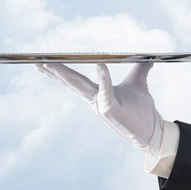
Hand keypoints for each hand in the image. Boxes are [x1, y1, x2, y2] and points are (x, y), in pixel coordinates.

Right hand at [36, 62, 162, 156]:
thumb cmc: (142, 110)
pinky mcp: (110, 109)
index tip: (45, 62)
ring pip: (80, 86)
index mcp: (96, 94)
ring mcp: (100, 105)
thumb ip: (140, 70)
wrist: (152, 130)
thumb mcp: (138, 83)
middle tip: (38, 61)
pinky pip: (105, 89)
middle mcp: (94, 100)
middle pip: (71, 82)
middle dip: (54, 71)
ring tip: (51, 63)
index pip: (74, 80)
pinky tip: (99, 63)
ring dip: (65, 74)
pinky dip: (103, 76)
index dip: (59, 71)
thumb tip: (147, 58)